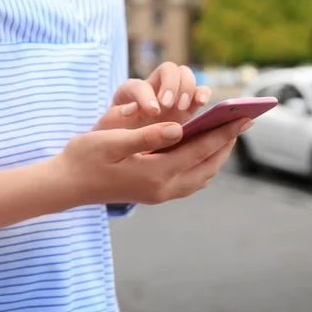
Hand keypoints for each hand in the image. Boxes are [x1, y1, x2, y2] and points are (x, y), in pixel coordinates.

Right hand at [52, 118, 252, 205]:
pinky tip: (202, 150)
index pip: (200, 149)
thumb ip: (147, 136)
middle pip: (208, 165)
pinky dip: (203, 164)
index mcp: (155, 173)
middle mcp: (162, 187)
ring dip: (217, 155)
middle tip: (243, 121)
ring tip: (227, 133)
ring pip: (202, 175)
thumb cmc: (85, 157)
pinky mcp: (154, 193)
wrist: (67, 185)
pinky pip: (190, 180)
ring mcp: (159, 194)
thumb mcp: (112, 141)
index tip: (244, 117)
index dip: (224, 132)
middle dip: (227, 143)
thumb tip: (178, 129)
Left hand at [94, 62, 210, 130]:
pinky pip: (200, 92)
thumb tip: (132, 109)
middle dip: (171, 84)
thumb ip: (116, 119)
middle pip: (168, 69)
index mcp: (130, 92)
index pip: (140, 85)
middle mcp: (153, 88)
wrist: (124, 152)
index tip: (152, 111)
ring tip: (183, 107)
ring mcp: (172, 96)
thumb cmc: (113, 141)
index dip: (146, 95)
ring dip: (188, 88)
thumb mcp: (107, 132)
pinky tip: (203, 105)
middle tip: (169, 105)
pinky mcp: (187, 107)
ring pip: (186, 75)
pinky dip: (203, 94)